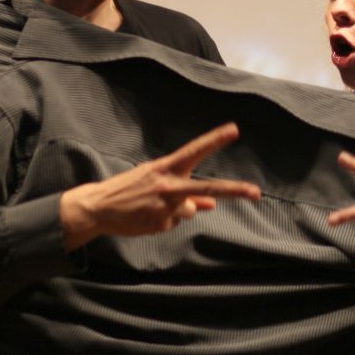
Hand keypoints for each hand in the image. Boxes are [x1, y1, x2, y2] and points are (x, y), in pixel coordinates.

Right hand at [60, 123, 259, 249]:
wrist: (98, 207)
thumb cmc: (129, 190)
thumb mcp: (154, 180)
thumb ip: (185, 192)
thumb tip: (211, 203)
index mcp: (165, 168)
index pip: (195, 150)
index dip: (215, 140)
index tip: (234, 130)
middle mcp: (169, 185)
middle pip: (207, 187)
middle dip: (234, 190)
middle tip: (256, 192)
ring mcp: (166, 206)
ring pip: (187, 209)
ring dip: (176, 210)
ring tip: (149, 206)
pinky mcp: (161, 224)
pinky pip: (174, 222)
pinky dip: (164, 221)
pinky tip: (146, 217)